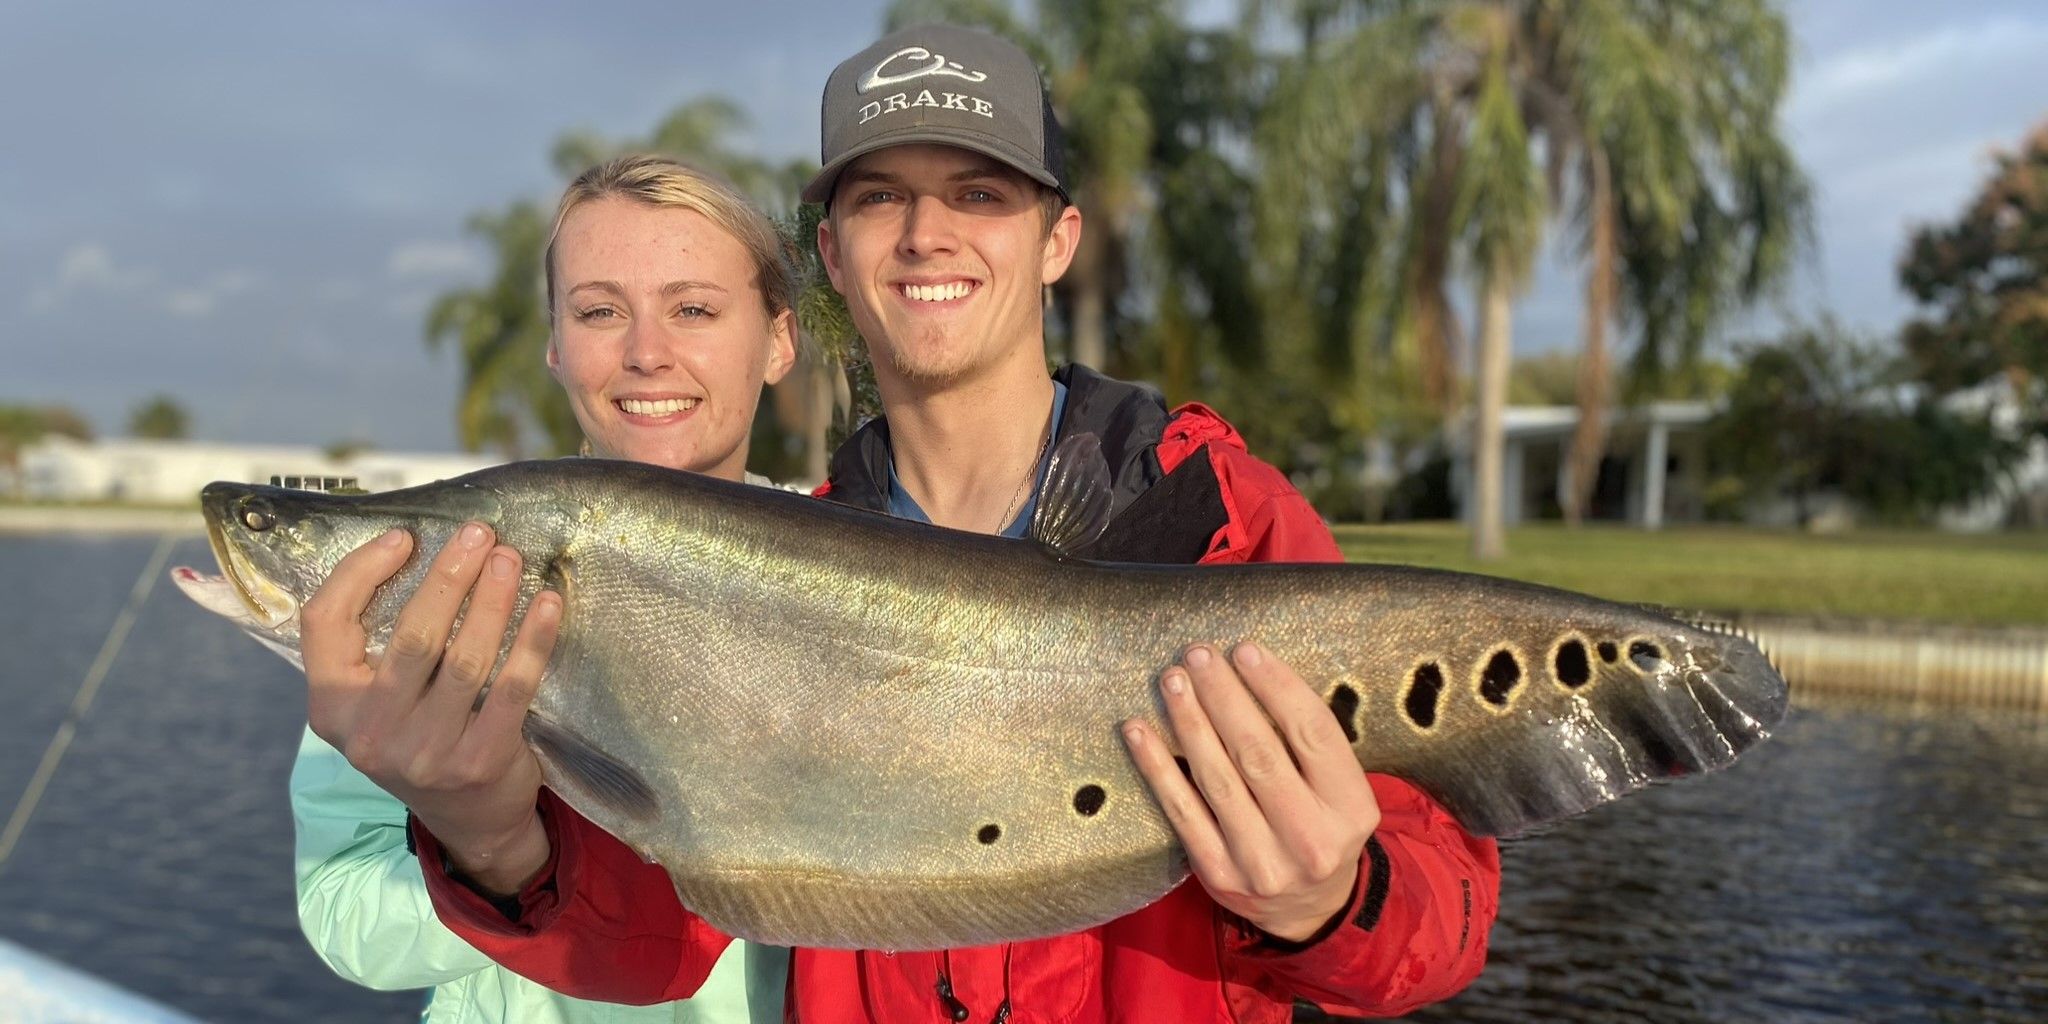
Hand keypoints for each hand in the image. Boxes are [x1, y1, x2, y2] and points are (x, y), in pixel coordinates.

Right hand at [301, 522, 561, 894]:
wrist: (470, 821)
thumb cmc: (422, 737)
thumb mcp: (377, 703)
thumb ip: (377, 648)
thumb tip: (416, 553)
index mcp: (331, 708)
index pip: (325, 624)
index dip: (360, 572)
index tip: (404, 537)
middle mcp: (370, 734)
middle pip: (412, 635)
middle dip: (449, 575)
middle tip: (480, 534)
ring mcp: (425, 752)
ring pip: (465, 658)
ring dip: (493, 599)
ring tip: (511, 559)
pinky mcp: (480, 761)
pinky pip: (512, 686)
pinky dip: (533, 640)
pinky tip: (548, 604)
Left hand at [1121, 642, 1379, 942]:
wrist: (1309, 910)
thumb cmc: (1321, 826)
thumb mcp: (1341, 792)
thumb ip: (1310, 746)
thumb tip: (1249, 673)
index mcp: (1350, 807)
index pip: (1313, 733)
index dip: (1276, 686)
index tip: (1244, 650)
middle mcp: (1309, 837)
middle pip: (1258, 752)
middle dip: (1223, 696)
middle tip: (1198, 655)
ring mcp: (1261, 860)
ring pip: (1217, 777)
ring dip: (1188, 721)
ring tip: (1172, 680)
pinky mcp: (1218, 874)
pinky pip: (1181, 811)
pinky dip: (1156, 767)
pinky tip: (1138, 731)